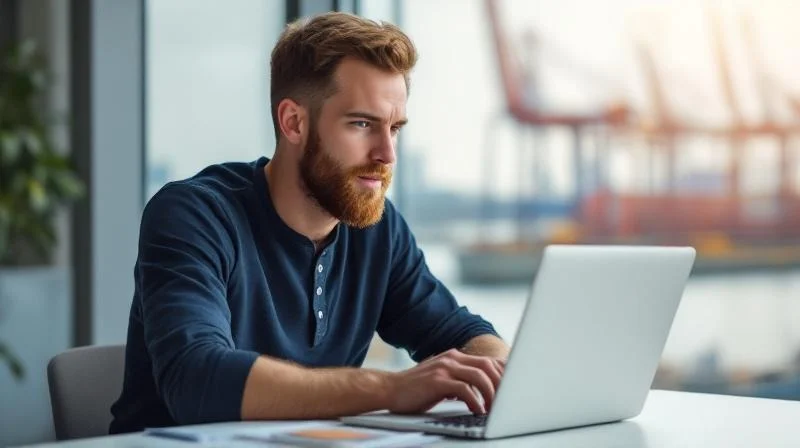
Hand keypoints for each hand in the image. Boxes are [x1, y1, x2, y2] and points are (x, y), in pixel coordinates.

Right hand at [385, 349, 504, 414]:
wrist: (389, 389)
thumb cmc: (416, 389)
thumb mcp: (442, 379)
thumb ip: (460, 379)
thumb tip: (483, 389)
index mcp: (455, 356)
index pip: (488, 360)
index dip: (504, 373)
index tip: (514, 388)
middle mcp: (452, 358)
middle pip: (488, 365)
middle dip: (502, 384)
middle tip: (508, 401)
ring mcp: (444, 368)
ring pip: (479, 376)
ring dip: (491, 394)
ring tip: (494, 409)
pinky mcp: (437, 381)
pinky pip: (464, 389)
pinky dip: (475, 400)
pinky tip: (477, 410)